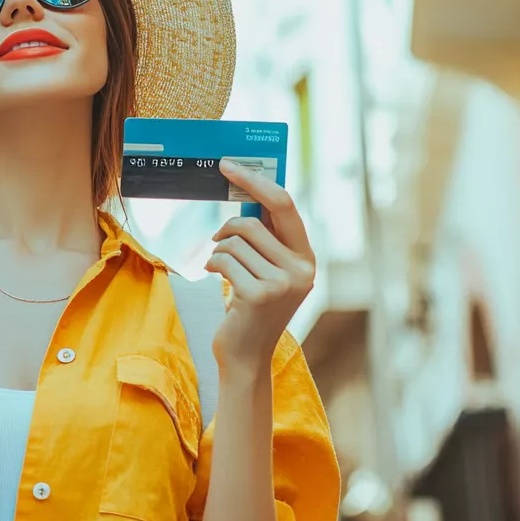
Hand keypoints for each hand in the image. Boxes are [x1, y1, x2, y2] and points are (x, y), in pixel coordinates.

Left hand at [203, 161, 315, 373]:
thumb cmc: (250, 307)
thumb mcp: (267, 270)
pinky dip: (213, 265)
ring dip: (218, 252)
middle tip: (216, 237)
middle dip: (227, 228)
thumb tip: (247, 190)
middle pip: (253, 224)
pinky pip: (224, 261)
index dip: (255, 180)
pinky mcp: (259, 295)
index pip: (285, 204)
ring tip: (220, 269)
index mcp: (307, 257)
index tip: (228, 165)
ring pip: (234, 243)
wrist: (245, 355)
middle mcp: (302, 270)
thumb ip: (266, 237)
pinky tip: (215, 279)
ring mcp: (283, 284)